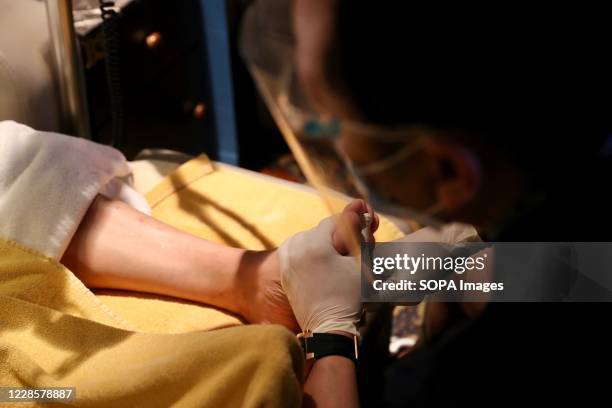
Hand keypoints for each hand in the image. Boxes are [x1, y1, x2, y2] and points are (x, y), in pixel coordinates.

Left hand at [278, 200, 377, 335]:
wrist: (327, 329)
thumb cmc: (348, 296)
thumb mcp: (359, 263)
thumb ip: (358, 233)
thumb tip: (358, 206)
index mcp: (313, 243)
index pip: (336, 222)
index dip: (353, 224)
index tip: (366, 226)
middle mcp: (295, 248)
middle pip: (322, 231)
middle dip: (340, 236)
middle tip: (359, 245)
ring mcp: (286, 260)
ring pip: (309, 240)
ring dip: (325, 244)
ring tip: (342, 257)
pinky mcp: (284, 272)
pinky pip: (299, 252)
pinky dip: (312, 254)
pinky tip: (327, 263)